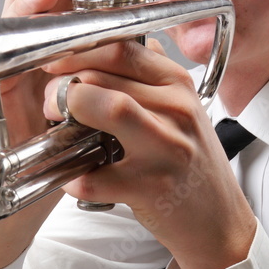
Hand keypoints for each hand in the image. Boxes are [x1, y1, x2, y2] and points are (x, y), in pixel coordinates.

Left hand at [42, 40, 256, 268]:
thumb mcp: (182, 109)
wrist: (218, 221)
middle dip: (63, 86)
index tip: (54, 61)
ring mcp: (165, 148)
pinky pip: (93, 175)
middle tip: (50, 103)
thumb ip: (149, 76)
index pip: (122, 49)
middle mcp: (177, 110)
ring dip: (67, 116)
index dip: (77, 51)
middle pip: (105, 75)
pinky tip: (73, 175)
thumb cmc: (190, 162)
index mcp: (178, 84)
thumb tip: (104, 48)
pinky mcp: (149, 187)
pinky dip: (71, 175)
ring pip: (106, 109)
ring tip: (57, 130)